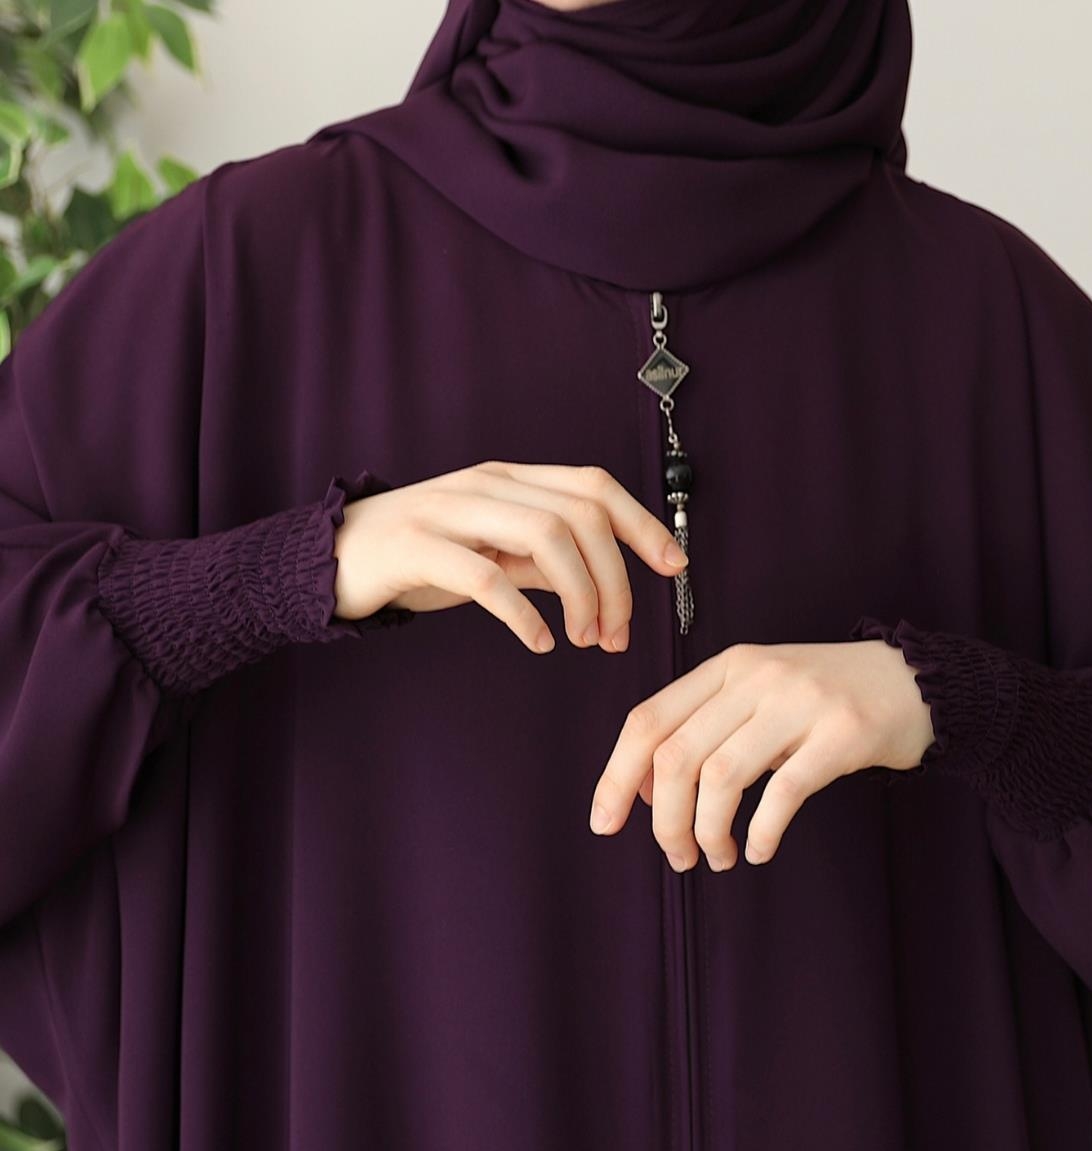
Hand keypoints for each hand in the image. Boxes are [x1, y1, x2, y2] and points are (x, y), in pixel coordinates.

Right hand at [333, 459, 688, 652]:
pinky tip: (539, 642)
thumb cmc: (414, 559)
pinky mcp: (417, 548)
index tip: (673, 568)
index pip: (594, 487)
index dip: (642, 525)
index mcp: (509, 479)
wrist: (329, 559)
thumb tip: (598, 580)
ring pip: (544, 537)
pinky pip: (486, 577)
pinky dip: (524, 615)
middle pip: (580, 515)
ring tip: (584, 640)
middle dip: (615, 579)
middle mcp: (486, 484)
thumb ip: (539, 560)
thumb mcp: (488, 553)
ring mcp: (450, 511)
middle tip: (615, 634)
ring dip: (580, 595)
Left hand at [589, 640, 934, 869]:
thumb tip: (650, 794)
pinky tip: (759, 849)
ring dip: (708, 831)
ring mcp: (800, 702)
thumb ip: (705, 729)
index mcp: (727, 668)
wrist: (916, 682)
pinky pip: (783, 791)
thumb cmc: (824, 701)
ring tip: (718, 857)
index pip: (648, 720)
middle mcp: (757, 677)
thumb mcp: (758, 695)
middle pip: (677, 756)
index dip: (617, 776)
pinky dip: (762, 831)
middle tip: (677, 857)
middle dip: (665, 821)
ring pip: (722, 776)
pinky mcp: (842, 732)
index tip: (605, 822)